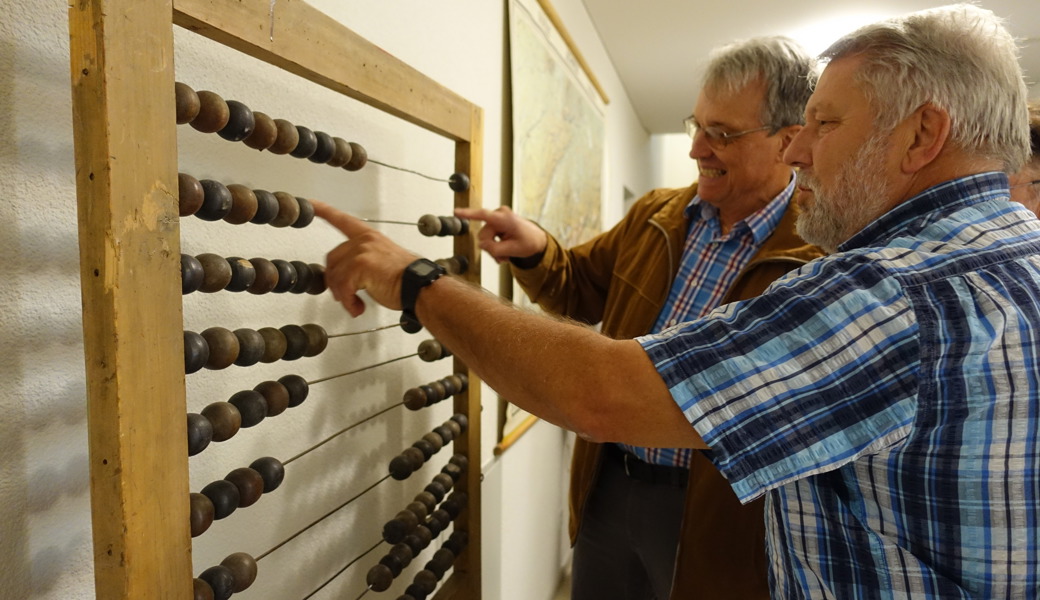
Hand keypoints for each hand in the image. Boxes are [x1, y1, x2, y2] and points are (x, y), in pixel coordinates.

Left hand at [311, 200, 418, 316]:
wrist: (420, 287)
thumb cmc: (406, 280)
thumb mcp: (381, 263)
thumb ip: (361, 263)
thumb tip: (343, 279)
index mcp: (370, 237)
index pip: (343, 220)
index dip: (324, 211)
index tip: (310, 203)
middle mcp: (364, 240)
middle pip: (332, 259)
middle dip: (335, 281)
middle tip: (345, 295)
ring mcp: (362, 251)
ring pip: (335, 275)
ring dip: (342, 295)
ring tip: (355, 304)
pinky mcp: (361, 264)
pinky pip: (342, 286)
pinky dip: (348, 301)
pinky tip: (357, 307)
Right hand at [454, 206, 546, 262]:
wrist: (536, 239)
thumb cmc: (529, 242)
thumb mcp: (513, 250)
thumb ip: (495, 249)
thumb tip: (481, 245)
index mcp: (505, 218)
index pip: (484, 215)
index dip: (469, 214)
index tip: (456, 212)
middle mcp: (499, 215)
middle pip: (483, 235)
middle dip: (491, 248)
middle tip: (503, 258)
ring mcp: (497, 218)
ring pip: (484, 238)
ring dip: (494, 249)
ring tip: (505, 256)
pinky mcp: (496, 223)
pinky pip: (488, 237)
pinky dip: (495, 246)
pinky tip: (504, 252)